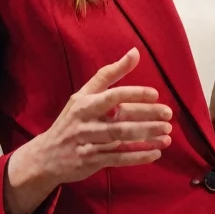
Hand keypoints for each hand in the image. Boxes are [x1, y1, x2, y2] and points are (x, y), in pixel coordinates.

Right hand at [3, 48, 171, 213]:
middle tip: (168, 115)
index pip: (112, 95)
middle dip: (147, 116)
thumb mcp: (84, 95)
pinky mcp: (90, 161)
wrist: (45, 156)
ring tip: (167, 134)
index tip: (155, 94)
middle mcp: (85, 121)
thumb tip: (135, 52)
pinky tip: (155, 153)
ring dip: (146, 135)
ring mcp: (87, 142)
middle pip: (120, 117)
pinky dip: (138, 156)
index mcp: (84, 102)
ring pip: (121, 137)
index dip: (134, 93)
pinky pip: (118, 158)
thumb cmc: (71, 121)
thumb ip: (109, 75)